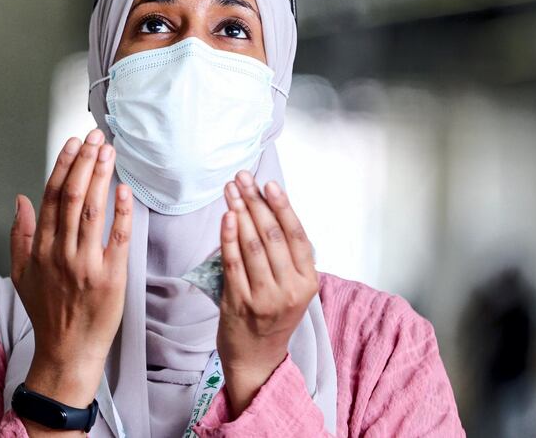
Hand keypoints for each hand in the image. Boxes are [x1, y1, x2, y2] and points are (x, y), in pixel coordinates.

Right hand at [10, 129, 132, 411]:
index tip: (73, 143)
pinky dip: (121, 212)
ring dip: (101, 176)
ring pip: (92, 210)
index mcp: (41, 249)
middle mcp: (61, 252)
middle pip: (71, 196)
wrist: (67, 351)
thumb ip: (20, 235)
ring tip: (108, 151)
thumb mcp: (22, 274)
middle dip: (84, 162)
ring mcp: (86, 264)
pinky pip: (118, 238)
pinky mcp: (111, 276)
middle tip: (95, 137)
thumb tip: (20, 200)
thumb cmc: (48, 313)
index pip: (51, 197)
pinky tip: (125, 190)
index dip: (63, 166)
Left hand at [216, 170, 317, 418]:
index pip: (296, 235)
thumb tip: (271, 209)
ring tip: (231, 190)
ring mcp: (264, 297)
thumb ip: (288, 256)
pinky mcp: (239, 302)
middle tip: (243, 178)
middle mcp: (290, 289)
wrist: (257, 357)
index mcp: (308, 282)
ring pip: (252, 244)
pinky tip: (226, 216)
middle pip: (272, 235)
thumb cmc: (273, 315)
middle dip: (256, 201)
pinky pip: (233, 262)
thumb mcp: (293, 288)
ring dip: (240, 212)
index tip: (269, 183)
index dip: (282, 206)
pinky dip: (228, 236)